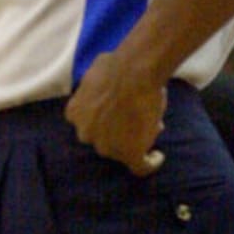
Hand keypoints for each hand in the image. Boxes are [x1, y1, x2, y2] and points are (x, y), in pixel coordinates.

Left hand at [65, 52, 165, 174]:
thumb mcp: (97, 72)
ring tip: (154, 128)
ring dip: (136, 142)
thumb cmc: (117, 66)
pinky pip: (140, 167)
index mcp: (75, 113)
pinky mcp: (129, 154)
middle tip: (139, 119)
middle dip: (120, 130)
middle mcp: (86, 134)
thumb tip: (112, 84)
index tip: (118, 112)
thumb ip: (99, 85)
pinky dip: (150, 163)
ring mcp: (106, 147)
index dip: (105, 117)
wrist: (133, 74)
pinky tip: (157, 157)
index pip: (89, 122)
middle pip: (103, 138)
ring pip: (122, 151)